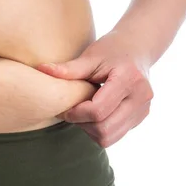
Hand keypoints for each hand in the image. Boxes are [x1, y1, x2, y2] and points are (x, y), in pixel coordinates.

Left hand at [36, 31, 153, 146]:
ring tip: (82, 112)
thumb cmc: (112, 49)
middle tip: (70, 111)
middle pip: (104, 129)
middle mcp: (141, 97)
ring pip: (110, 137)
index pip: (98, 110)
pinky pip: (116, 135)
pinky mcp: (142, 116)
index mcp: (129, 80)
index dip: (76, 113)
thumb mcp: (91, 56)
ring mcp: (144, 109)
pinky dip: (100, 129)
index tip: (64, 107)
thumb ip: (68, 69)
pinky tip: (93, 113)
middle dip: (82, 124)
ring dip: (90, 130)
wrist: (137, 47)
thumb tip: (41, 70)